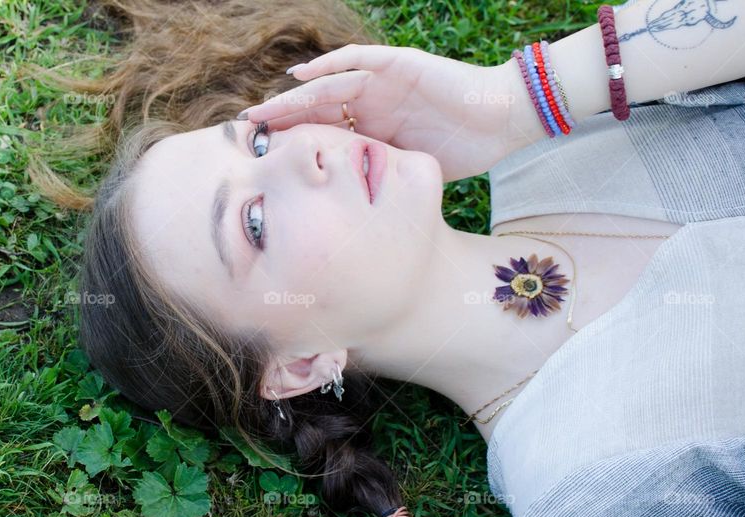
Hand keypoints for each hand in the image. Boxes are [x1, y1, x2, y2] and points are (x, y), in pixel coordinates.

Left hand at [238, 44, 541, 181]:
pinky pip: (358, 60)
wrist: (499, 122)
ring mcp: (381, 82)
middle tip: (245, 133)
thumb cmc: (460, 151)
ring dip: (293, 97)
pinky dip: (329, 65)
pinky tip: (301, 76)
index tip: (261, 163)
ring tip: (262, 110)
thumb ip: (377, 187)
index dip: (292, 145)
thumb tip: (350, 228)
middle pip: (315, 109)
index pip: (322, 135)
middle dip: (281, 121)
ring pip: (328, 86)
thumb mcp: (407, 176)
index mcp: (369, 129)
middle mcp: (369, 103)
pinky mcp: (398, 65)